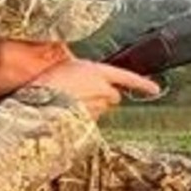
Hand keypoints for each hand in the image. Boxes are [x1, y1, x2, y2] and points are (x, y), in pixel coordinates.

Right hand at [30, 59, 160, 119]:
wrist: (36, 102)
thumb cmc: (45, 82)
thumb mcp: (64, 67)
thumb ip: (84, 73)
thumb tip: (86, 80)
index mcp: (96, 71)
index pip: (127, 77)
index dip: (142, 84)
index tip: (155, 89)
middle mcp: (101, 89)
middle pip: (113, 96)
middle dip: (104, 96)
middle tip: (83, 94)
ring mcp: (97, 108)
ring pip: (101, 109)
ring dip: (91, 107)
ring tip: (67, 103)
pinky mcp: (89, 123)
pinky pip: (90, 121)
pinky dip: (82, 118)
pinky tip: (66, 113)